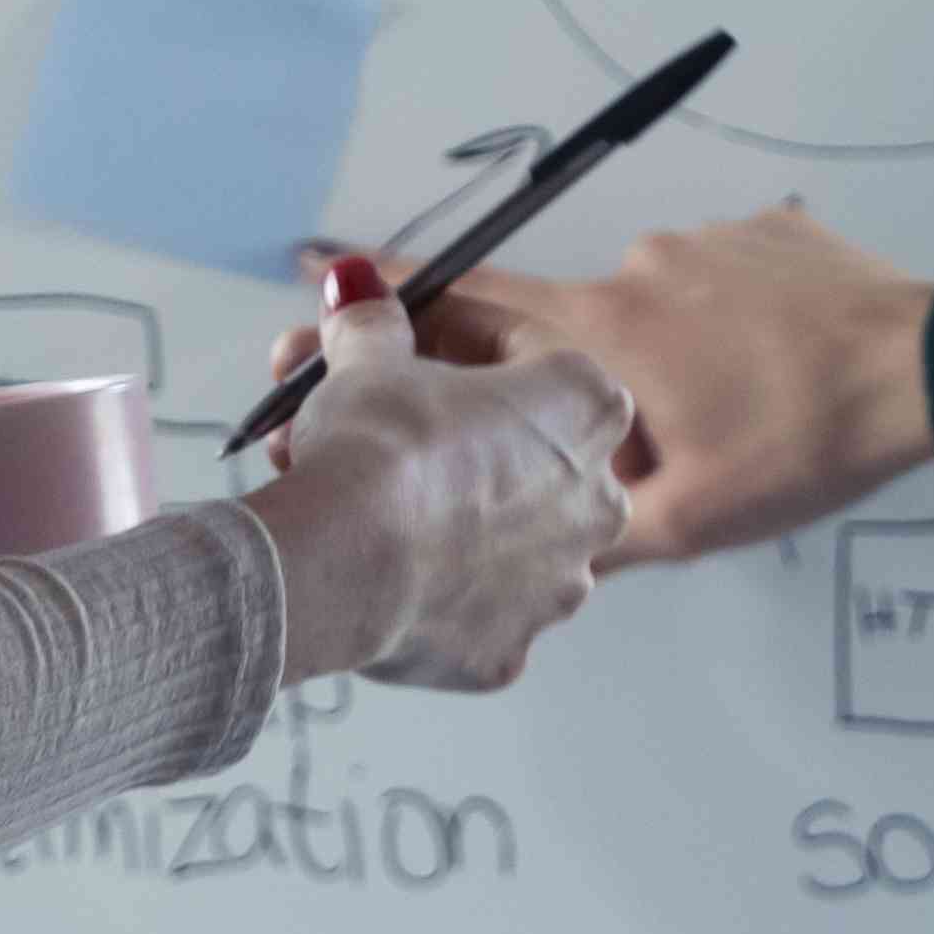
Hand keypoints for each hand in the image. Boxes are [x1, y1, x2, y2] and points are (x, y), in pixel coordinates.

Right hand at [233, 281, 630, 689]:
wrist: (345, 558)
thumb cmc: (381, 447)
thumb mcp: (371, 358)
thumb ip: (373, 321)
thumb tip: (357, 286)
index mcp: (587, 404)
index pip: (522, 348)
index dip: (443, 334)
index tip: (391, 337)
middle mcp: (597, 495)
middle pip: (508, 446)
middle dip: (427, 427)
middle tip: (348, 411)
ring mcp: (559, 580)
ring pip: (489, 530)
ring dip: (426, 506)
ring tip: (336, 488)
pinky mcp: (509, 646)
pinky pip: (464, 605)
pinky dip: (422, 584)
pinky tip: (367, 562)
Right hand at [258, 203, 933, 565]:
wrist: (933, 369)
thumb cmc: (808, 447)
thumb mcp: (689, 522)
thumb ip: (590, 529)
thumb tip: (523, 542)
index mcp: (601, 334)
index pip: (467, 299)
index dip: (390, 294)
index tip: (323, 276)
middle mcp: (639, 268)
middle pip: (551, 311)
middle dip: (549, 363)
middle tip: (622, 420)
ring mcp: (706, 239)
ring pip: (644, 304)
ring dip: (656, 353)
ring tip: (735, 410)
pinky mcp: (769, 229)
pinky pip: (714, 278)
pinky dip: (720, 322)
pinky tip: (768, 370)